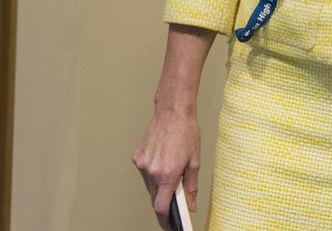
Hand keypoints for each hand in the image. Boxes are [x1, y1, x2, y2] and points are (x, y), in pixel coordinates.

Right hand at [132, 105, 200, 229]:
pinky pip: (145, 172)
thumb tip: (190, 205)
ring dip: (158, 185)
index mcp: (167, 174)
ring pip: (149, 184)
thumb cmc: (186, 133)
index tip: (171, 224)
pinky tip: (162, 161)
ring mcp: (142, 165)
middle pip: (154, 197)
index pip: (161, 207)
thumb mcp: (195, 161)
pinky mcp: (137, 157)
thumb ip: (191, 187)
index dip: (166, 219)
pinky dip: (153, 172)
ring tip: (171, 173)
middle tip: (174, 201)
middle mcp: (151, 171)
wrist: (172, 112)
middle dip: (164, 201)